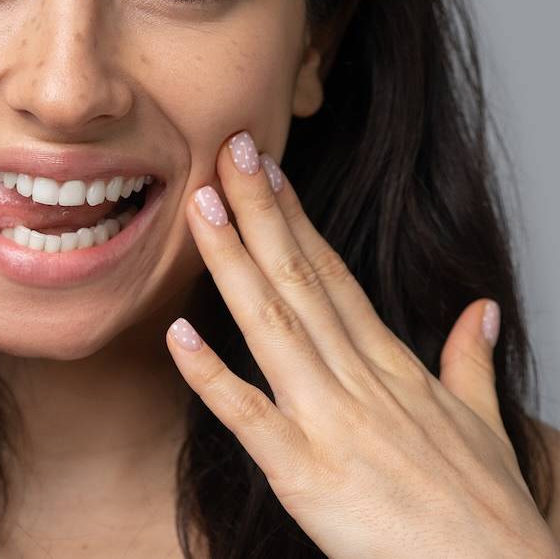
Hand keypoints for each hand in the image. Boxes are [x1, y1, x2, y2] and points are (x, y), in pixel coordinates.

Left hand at [165, 131, 558, 557]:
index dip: (296, 220)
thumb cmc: (485, 511)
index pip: (334, 275)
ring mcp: (331, 423)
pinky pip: (250, 417)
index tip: (268, 171)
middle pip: (300, 281)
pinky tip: (176, 333)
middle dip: (262, 213)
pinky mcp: (306, 474)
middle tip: (229, 152)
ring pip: (273, 326)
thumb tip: (479, 311)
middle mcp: (359, 380)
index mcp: (391, 366)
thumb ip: (469, 361)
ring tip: (201, 208)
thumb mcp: (482, 423)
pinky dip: (212, 375)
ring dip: (234, 265)